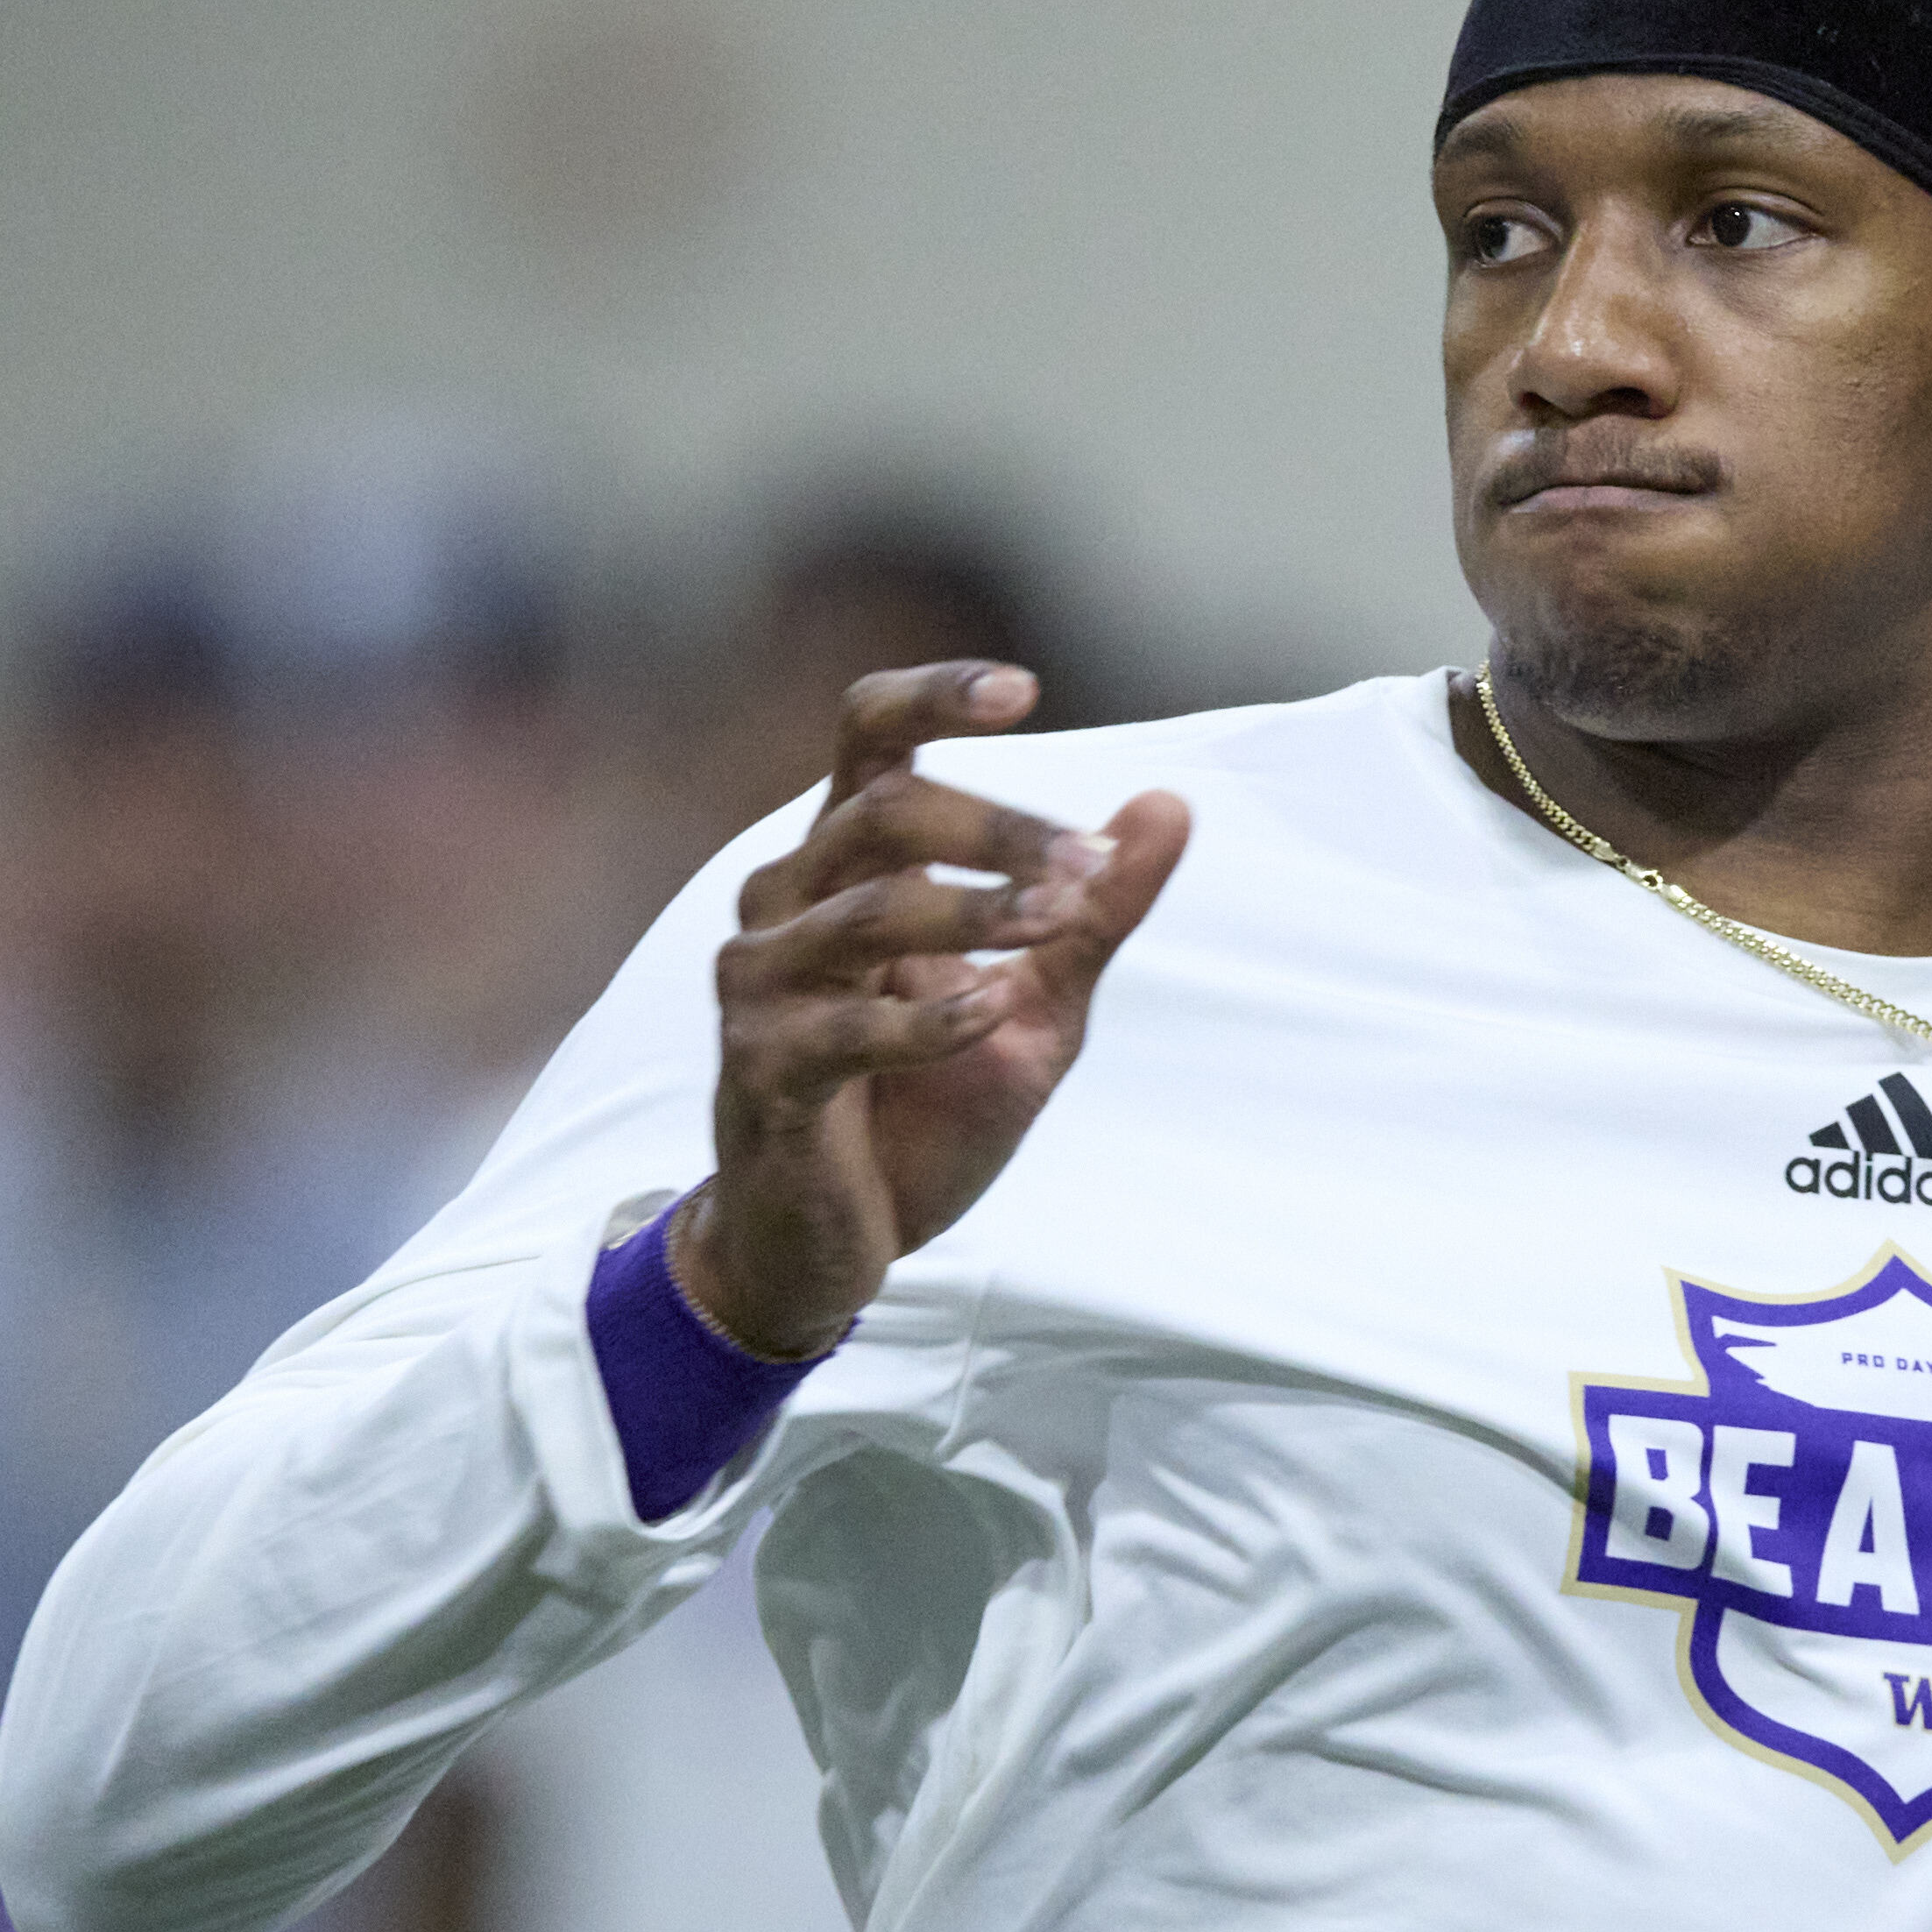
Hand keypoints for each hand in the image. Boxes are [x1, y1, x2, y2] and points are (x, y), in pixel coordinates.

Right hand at [673, 664, 1187, 1356]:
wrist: (835, 1240)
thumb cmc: (920, 1109)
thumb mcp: (1037, 1006)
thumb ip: (1094, 913)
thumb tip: (1168, 804)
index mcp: (845, 865)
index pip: (868, 739)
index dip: (933, 698)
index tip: (1024, 690)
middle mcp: (788, 903)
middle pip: (881, 813)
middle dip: (997, 829)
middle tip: (1089, 868)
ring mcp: (763, 986)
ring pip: (865, 908)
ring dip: (978, 911)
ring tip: (1062, 920)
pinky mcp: (762, 1071)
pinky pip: (844, 1028)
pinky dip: (929, 1018)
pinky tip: (991, 1012)